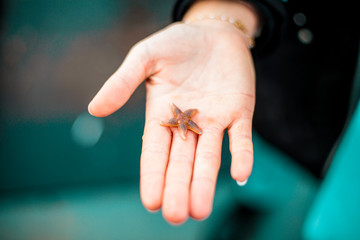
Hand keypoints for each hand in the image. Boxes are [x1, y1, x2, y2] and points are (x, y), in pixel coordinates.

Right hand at [88, 21, 254, 223]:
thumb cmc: (177, 43)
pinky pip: (241, 136)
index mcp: (163, 114)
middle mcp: (188, 124)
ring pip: (209, 157)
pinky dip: (242, 155)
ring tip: (200, 210)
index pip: (156, 152)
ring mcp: (215, 119)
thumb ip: (122, 82)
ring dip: (206, 182)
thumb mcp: (145, 57)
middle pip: (182, 162)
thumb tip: (94, 110)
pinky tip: (240, 175)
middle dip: (179, 188)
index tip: (152, 202)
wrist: (213, 31)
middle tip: (175, 216)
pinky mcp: (240, 110)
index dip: (153, 176)